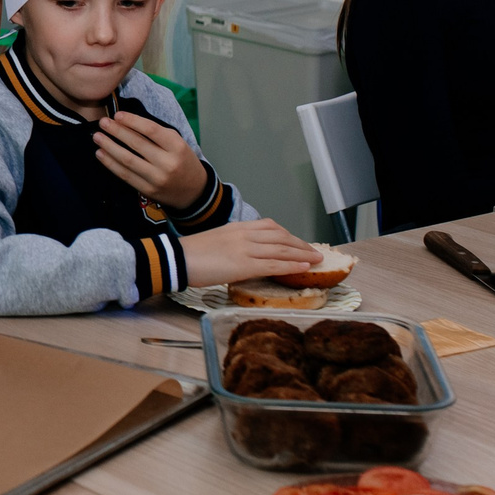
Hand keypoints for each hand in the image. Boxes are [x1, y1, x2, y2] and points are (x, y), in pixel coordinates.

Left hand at [92, 112, 210, 208]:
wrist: (194, 191)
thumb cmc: (182, 160)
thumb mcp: (177, 143)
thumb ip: (156, 133)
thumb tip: (126, 122)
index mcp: (177, 146)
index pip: (151, 130)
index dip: (132, 121)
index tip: (117, 115)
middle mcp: (167, 162)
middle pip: (137, 144)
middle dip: (116, 131)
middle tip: (103, 122)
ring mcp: (156, 178)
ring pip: (127, 160)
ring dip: (109, 147)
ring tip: (97, 137)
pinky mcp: (147, 190)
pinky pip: (125, 175)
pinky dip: (110, 164)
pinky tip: (101, 154)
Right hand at [179, 218, 325, 288]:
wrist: (178, 258)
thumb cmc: (191, 253)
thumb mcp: (216, 241)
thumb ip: (234, 243)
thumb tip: (246, 254)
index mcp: (237, 227)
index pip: (270, 227)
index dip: (288, 235)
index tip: (297, 242)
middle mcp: (245, 235)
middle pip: (281, 237)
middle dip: (300, 244)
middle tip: (313, 251)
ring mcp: (246, 249)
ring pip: (282, 250)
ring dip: (302, 254)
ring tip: (316, 259)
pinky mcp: (245, 265)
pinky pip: (275, 264)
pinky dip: (292, 265)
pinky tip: (304, 267)